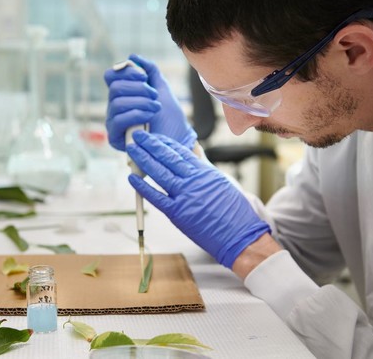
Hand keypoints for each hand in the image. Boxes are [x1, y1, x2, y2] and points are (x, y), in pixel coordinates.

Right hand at [104, 54, 196, 150]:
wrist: (178, 139)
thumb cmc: (169, 117)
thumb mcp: (162, 89)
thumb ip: (150, 71)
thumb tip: (132, 57)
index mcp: (123, 94)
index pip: (111, 77)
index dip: (126, 73)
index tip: (143, 76)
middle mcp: (114, 107)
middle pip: (114, 87)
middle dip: (138, 88)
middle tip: (154, 96)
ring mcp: (113, 122)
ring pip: (117, 102)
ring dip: (141, 102)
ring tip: (156, 108)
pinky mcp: (115, 137)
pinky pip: (118, 119)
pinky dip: (136, 114)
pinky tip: (149, 116)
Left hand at [126, 131, 270, 267]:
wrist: (240, 236)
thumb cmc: (234, 211)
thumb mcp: (221, 181)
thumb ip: (204, 166)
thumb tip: (195, 150)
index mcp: (205, 172)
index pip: (180, 152)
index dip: (165, 142)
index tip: (154, 137)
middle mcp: (193, 181)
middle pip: (167, 158)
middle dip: (150, 145)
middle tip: (138, 136)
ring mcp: (184, 196)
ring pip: (159, 173)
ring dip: (143, 159)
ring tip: (132, 149)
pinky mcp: (177, 214)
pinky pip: (156, 197)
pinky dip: (143, 187)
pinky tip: (132, 178)